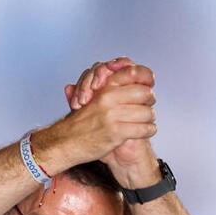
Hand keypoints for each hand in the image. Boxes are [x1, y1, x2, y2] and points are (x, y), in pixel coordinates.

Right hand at [64, 58, 160, 187]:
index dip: (146, 80)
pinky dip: (149, 130)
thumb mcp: (91, 99)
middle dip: (150, 100)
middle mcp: (108, 98)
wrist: (65, 142)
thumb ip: (106, 87)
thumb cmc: (79, 122)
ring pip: (147, 112)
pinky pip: (143, 128)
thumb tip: (125, 72)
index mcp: (104, 88)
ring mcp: (112, 115)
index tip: (147, 88)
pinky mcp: (116, 132)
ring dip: (150, 118)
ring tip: (147, 121)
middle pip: (145, 93)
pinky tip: (147, 131)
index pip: (133, 74)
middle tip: (148, 106)